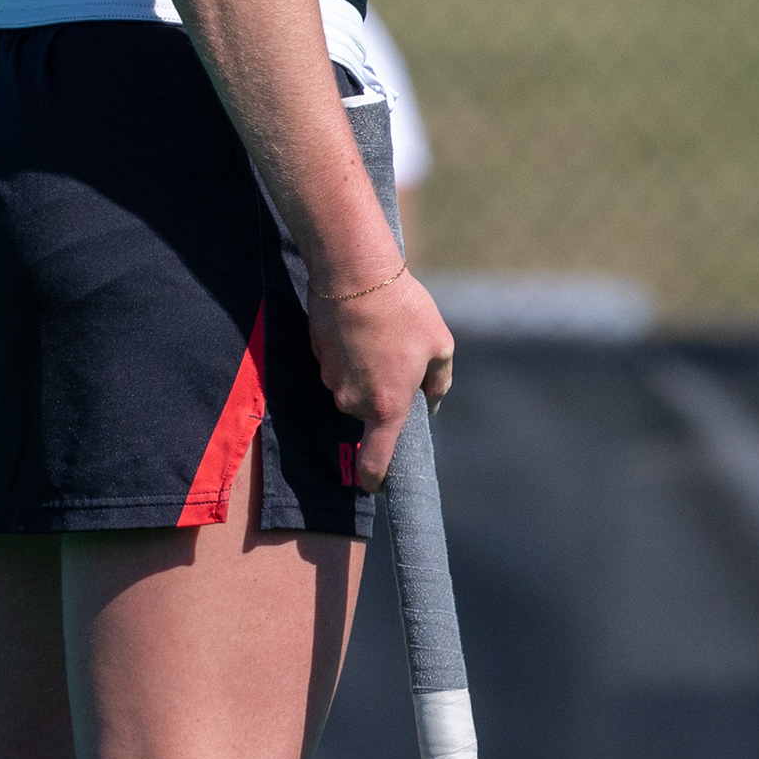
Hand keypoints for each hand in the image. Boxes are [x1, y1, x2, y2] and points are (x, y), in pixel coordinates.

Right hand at [308, 266, 454, 487]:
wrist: (354, 273)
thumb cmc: (403, 311)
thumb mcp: (439, 345)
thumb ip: (439, 383)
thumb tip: (431, 402)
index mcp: (387, 407)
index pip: (375, 462)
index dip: (375, 479)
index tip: (378, 485)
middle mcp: (353, 401)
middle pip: (369, 415)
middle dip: (383, 398)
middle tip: (402, 363)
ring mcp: (331, 380)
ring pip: (353, 389)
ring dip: (368, 373)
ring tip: (383, 336)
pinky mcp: (318, 357)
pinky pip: (339, 367)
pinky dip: (351, 355)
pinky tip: (363, 327)